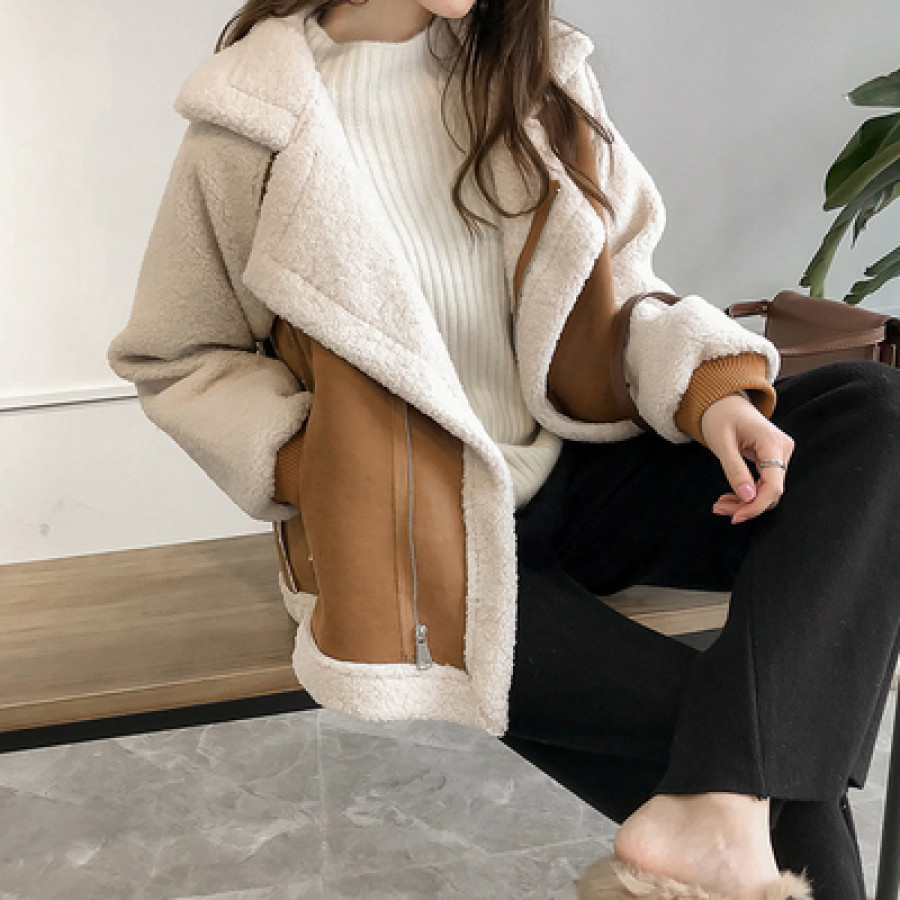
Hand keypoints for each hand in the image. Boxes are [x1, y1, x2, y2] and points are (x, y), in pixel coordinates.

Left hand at [700, 393, 794, 524]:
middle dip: (746, 505)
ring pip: (767, 490)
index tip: (735, 517)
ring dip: (745, 501)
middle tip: (718, 509)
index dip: (756, 505)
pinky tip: (729, 497)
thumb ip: (735, 470)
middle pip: (771, 491)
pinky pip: (764, 483)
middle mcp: (783, 450)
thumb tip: (747, 498)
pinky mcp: (773, 459)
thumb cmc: (720, 417)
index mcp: (773, 444)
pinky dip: (747, 492)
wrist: (723, 401)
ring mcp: (780, 454)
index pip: (773, 486)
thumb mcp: (722, 443)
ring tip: (719, 505)